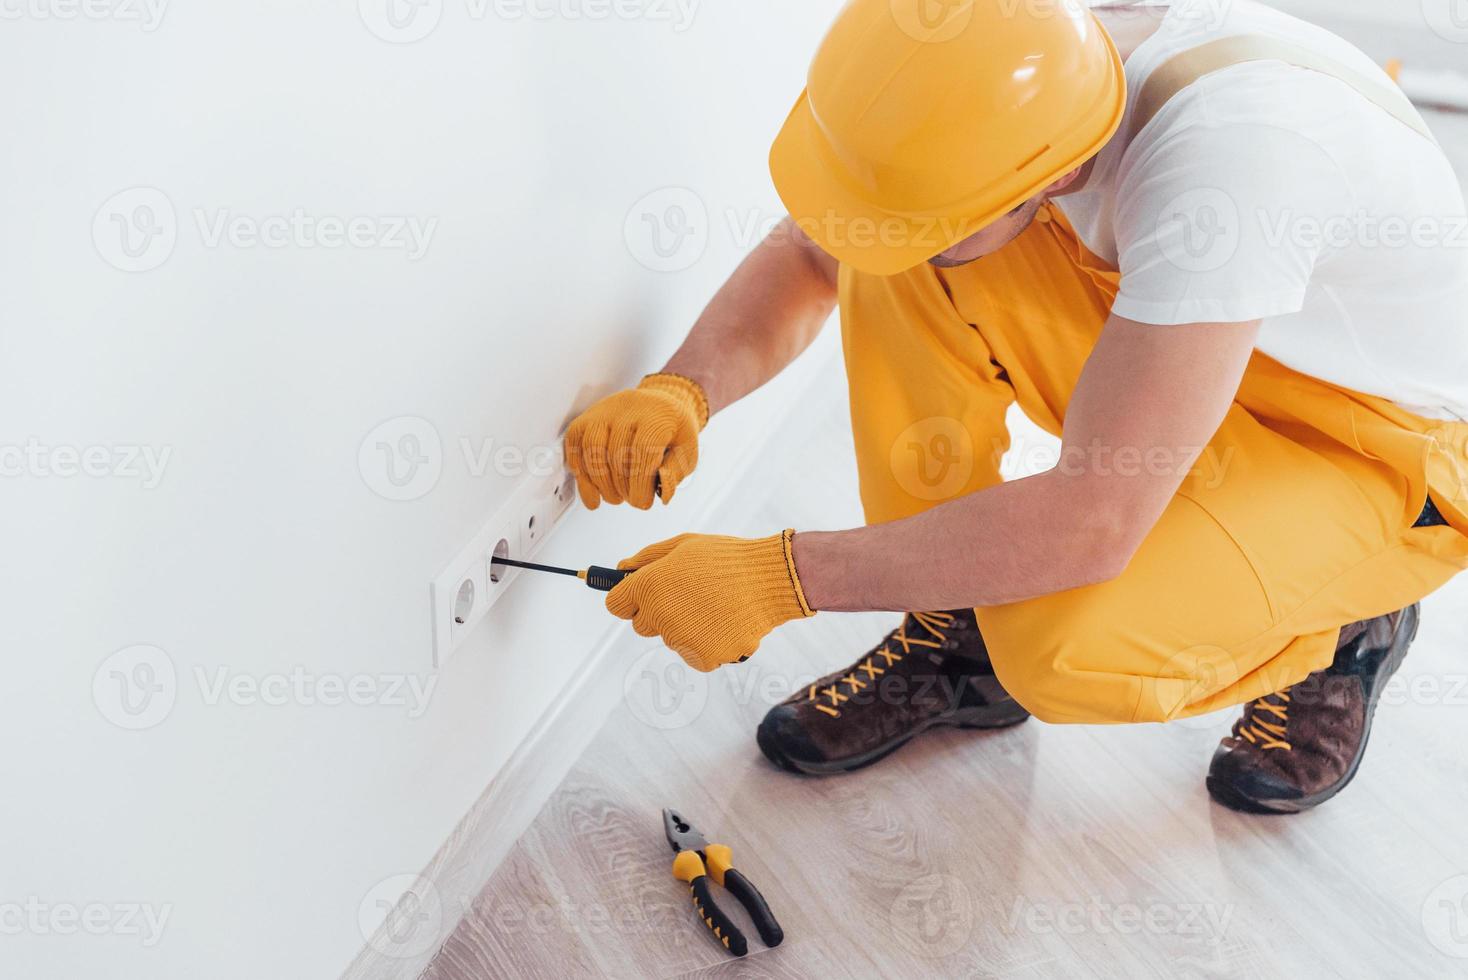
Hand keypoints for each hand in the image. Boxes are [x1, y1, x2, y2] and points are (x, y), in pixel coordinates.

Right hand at [563, 373, 707, 509]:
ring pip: (592, 449)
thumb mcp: (687, 449)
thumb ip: (676, 472)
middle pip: (615, 453)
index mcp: (657, 415)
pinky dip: (579, 472)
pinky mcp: (586, 418)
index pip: (642, 452)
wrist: (658, 402)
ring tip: (612, 497)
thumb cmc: (671, 429)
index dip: (639, 484)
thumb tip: (662, 493)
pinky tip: (591, 489)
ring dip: (599, 482)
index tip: (642, 502)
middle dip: (621, 486)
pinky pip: (574, 445)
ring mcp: (603, 412)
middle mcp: (627, 408)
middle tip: (629, 499)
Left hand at [606, 530, 814, 670]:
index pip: (616, 604)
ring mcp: (681, 640)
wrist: (769, 580)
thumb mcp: (683, 545)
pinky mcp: (703, 658)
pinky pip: (694, 655)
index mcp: (649, 586)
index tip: (641, 594)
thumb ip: (647, 558)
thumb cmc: (726, 558)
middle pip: (642, 625)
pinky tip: (723, 622)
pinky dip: (706, 644)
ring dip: (686, 628)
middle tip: (688, 596)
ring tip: (714, 606)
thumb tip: (622, 569)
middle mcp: (660, 616)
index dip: (629, 597)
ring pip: (671, 639)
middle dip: (657, 612)